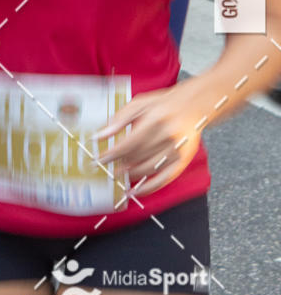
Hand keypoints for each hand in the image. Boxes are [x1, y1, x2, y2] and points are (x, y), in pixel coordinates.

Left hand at [95, 82, 203, 196]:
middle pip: (137, 157)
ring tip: (119, 173)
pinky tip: (135, 191)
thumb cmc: (164, 104)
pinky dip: (148, 188)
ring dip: (130, 174)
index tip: (100, 158)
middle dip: (119, 163)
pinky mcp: (182, 162)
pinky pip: (163, 180)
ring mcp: (176, 151)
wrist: (193, 106)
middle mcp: (168, 136)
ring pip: (147, 169)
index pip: (129, 143)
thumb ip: (119, 118)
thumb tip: (101, 135)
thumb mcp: (139, 103)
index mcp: (155, 119)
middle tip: (108, 164)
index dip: (112, 154)